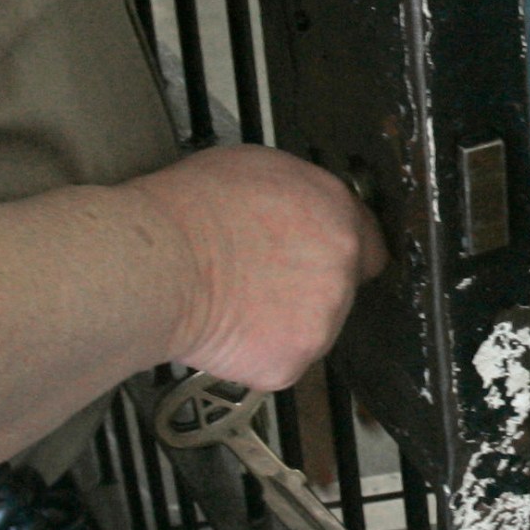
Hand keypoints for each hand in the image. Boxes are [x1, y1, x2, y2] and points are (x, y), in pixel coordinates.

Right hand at [133, 145, 386, 391]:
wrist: (160, 263)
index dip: (338, 253)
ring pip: (310, 329)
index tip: (316, 259)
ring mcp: (321, 321)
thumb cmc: (191, 210)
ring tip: (236, 302)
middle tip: (259, 279)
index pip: (368, 245)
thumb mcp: (257, 167)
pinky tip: (227, 328)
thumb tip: (298, 207)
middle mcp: (341, 269)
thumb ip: (299, 196)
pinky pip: (279, 361)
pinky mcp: (291, 362)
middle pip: (339, 290)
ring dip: (283, 321)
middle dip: (307, 288)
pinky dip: (255, 352)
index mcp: (338, 216)